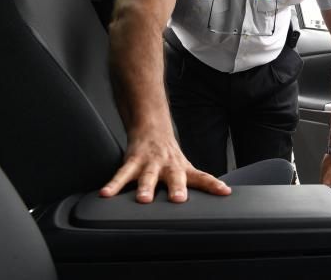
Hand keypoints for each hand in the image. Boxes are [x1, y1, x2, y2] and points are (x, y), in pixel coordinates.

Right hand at [99, 128, 230, 202]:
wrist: (151, 129)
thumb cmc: (169, 157)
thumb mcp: (183, 169)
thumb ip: (192, 185)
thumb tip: (214, 200)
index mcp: (183, 169)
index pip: (202, 177)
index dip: (214, 185)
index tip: (225, 192)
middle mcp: (169, 166)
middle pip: (175, 177)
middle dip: (177, 188)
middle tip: (178, 199)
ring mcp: (151, 163)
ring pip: (148, 176)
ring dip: (146, 187)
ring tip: (143, 199)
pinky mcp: (132, 161)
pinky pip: (122, 174)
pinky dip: (113, 185)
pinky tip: (106, 194)